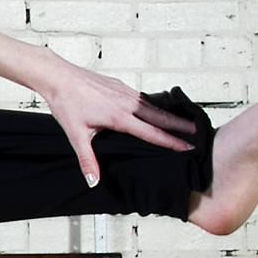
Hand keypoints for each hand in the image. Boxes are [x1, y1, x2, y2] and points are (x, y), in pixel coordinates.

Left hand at [37, 59, 196, 186]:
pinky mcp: (121, 86)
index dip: (171, 141)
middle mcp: (127, 103)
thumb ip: (87, 159)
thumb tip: (93, 180)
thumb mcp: (76, 135)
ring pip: (153, 105)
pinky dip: (155, 105)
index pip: (152, 132)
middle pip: (160, 116)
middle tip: (198, 133)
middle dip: (181, 125)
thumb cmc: (66, 103)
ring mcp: (125, 92)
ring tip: (184, 122)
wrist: (58, 77)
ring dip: (169, 114)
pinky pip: (143, 98)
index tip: (187, 146)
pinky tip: (157, 110)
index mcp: (119, 116)